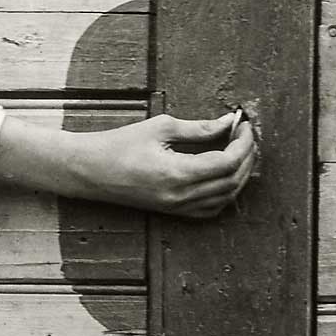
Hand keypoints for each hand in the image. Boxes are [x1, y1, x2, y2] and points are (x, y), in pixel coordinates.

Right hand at [0, 107, 259, 217]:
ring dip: (239, 174)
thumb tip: (227, 122)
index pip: (227, 162)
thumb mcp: (160, 128)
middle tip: (246, 134)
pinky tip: (226, 174)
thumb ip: (198, 128)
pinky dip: (226, 192)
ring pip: (226, 197)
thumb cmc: (119, 145)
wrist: (90, 171)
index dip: (243, 143)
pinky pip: (211, 209)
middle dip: (246, 156)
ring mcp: (178, 208)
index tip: (245, 124)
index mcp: (178, 173)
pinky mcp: (173, 212)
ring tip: (240, 150)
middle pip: (232, 181)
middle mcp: (181, 196)